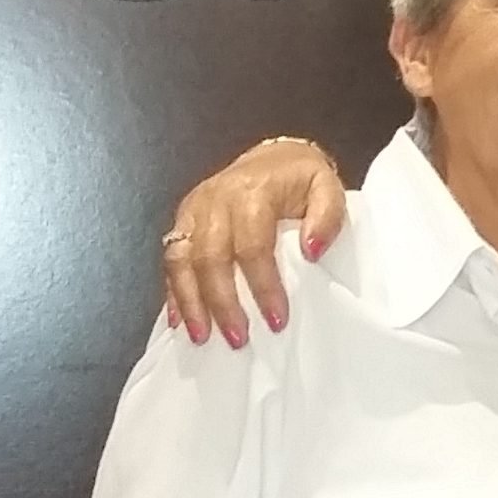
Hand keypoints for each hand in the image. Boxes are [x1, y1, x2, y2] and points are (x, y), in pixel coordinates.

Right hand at [164, 139, 346, 345]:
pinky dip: (174, 292)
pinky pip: (170, 259)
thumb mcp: (326, 186)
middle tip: (238, 338)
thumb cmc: (298, 179)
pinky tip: (180, 320)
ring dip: (191, 302)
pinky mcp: (181, 222)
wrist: (271, 158)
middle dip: (222, 302)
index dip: (263, 285)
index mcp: (252, 192)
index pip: (253, 245)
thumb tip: (312, 251)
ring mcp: (193, 211)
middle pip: (210, 257)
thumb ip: (327, 217)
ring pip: (181, 260)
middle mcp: (215, 200)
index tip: (277, 320)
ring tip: (201, 336)